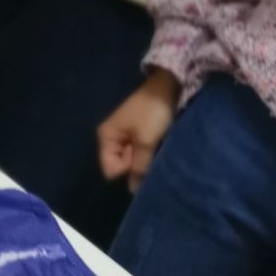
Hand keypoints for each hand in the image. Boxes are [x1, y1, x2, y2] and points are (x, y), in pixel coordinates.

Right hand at [97, 69, 177, 186]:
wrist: (168, 85)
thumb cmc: (153, 112)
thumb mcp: (146, 141)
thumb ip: (139, 166)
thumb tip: (134, 191)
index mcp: (106, 137)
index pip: (110, 170)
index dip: (126, 169)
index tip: (141, 156)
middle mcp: (111, 137)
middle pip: (121, 165)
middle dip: (136, 164)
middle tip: (151, 151)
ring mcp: (125, 135)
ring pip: (132, 159)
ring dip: (145, 158)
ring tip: (156, 147)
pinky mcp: (138, 133)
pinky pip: (140, 151)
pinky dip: (149, 151)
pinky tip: (158, 144)